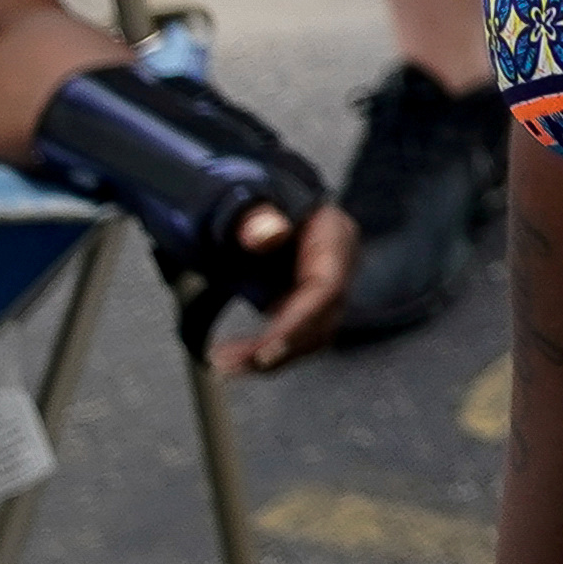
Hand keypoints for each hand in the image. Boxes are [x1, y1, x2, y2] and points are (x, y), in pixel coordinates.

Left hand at [210, 202, 358, 373]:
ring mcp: (327, 289)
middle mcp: (340, 267)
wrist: (261, 205)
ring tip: (223, 361)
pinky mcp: (308, 304)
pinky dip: (268, 350)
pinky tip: (235, 356)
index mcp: (335, 236)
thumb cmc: (256, 201)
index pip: (326, 289)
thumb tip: (266, 236)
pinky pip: (296, 335)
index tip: (263, 351)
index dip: (298, 323)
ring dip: (270, 356)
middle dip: (278, 349)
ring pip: (311, 336)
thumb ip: (255, 216)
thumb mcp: (249, 201)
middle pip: (322, 320)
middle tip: (226, 363)